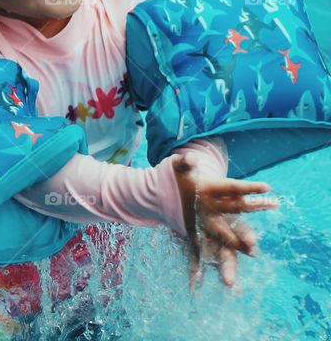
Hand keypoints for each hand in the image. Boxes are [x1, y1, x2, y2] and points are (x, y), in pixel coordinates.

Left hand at [171, 153, 275, 289]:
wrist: (173, 192)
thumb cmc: (182, 179)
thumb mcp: (180, 168)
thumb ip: (184, 163)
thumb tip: (190, 158)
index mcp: (216, 195)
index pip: (235, 192)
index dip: (250, 190)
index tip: (269, 192)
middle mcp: (218, 215)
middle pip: (235, 229)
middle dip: (244, 240)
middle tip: (253, 249)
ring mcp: (209, 229)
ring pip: (222, 249)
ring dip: (226, 265)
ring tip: (230, 284)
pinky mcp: (195, 238)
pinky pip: (197, 254)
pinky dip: (195, 268)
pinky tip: (195, 283)